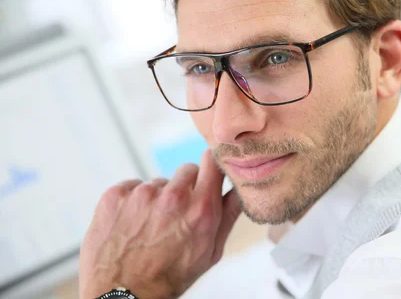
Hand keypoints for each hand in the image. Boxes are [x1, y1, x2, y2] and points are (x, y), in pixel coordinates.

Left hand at [79, 150, 240, 298]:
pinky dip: (133, 202)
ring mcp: (141, 195)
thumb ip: (228, 216)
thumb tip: (239, 190)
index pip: (212, 160)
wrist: (124, 296)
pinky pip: (132, 187)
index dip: (212, 164)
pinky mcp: (115, 196)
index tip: (210, 172)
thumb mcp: (210, 253)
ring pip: (158, 182)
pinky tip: (133, 225)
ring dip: (158, 199)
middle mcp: (173, 197)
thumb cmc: (168, 278)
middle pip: (187, 170)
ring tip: (151, 227)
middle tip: (178, 213)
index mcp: (200, 209)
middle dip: (186, 187)